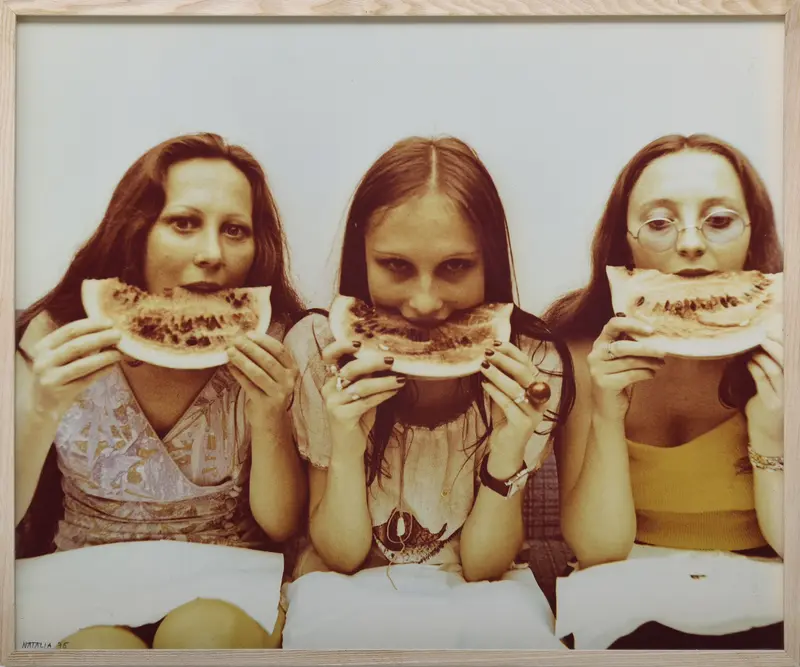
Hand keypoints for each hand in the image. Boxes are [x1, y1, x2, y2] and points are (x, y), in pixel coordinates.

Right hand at [25, 318, 122, 420]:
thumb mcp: (58, 357)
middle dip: (100, 338)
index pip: (69, 330)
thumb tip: (107, 332)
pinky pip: (86, 379)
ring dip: (104, 356)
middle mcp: (43, 360)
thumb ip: (76, 345)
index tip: (109, 323)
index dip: (91, 325)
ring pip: (82, 364)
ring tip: (119, 353)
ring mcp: (50, 377)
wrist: (42, 406)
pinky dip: (102, 371)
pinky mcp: (60, 393)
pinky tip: (113, 366)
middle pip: (77, 345)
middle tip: (119, 335)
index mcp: (43, 346)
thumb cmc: (56, 376)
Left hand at [227, 332, 298, 420]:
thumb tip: (245, 338)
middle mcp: (288, 381)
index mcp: (292, 369)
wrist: (270, 420)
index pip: (280, 350)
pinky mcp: (266, 404)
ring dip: (242, 360)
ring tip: (230, 352)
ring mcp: (279, 393)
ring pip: (258, 373)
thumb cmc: (270, 391)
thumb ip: (266, 358)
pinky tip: (230, 366)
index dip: (264, 341)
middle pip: (268, 360)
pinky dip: (238, 374)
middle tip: (235, 341)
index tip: (249, 334)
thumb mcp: (275, 374)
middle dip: (250, 349)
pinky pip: (249, 386)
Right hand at [320, 339, 404, 457]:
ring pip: (361, 386)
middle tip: (391, 360)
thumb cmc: (358, 418)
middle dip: (372, 362)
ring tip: (400, 379)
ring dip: (384, 381)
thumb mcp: (361, 394)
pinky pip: (365, 402)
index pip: (329, 356)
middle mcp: (328, 389)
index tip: (359, 342)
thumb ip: (367, 378)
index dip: (341, 346)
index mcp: (331, 380)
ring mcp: (332, 403)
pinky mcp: (341, 416)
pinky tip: (394, 391)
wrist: (348, 448)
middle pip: (349, 369)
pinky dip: (382, 395)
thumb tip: (386, 359)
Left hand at [479, 341, 552, 458]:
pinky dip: (495, 392)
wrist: (506, 449)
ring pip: (516, 388)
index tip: (494, 342)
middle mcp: (541, 399)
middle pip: (525, 373)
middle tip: (487, 352)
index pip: (528, 363)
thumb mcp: (504, 393)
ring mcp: (534, 413)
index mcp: (539, 388)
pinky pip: (509, 404)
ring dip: (497, 375)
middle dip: (504, 360)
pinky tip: (484, 385)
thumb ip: (503, 377)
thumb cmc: (505, 418)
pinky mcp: (524, 425)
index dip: (512, 351)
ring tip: (482, 366)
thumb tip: (488, 354)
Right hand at [588, 315, 665, 419]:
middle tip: (663, 351)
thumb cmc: (619, 380)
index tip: (651, 329)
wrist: (607, 409)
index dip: (632, 324)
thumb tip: (656, 335)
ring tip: (661, 364)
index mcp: (600, 343)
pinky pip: (630, 375)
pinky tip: (652, 375)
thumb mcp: (623, 360)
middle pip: (622, 346)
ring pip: (628, 361)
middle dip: (645, 348)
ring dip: (649, 362)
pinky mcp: (604, 383)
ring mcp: (597, 370)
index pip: (613, 325)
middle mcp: (595, 355)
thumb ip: (631, 346)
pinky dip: (645, 374)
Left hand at [745, 331, 783, 452]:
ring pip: (776, 370)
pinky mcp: (771, 404)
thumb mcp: (778, 385)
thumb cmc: (771, 404)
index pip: (794, 356)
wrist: (769, 433)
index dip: (785, 341)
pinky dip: (755, 368)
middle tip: (761, 335)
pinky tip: (749, 362)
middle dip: (774, 345)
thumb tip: (766, 341)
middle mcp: (794, 387)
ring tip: (753, 349)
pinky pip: (762, 381)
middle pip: (788, 360)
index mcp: (796, 380)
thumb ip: (775, 366)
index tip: (771, 329)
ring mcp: (784, 396)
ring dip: (763, 356)